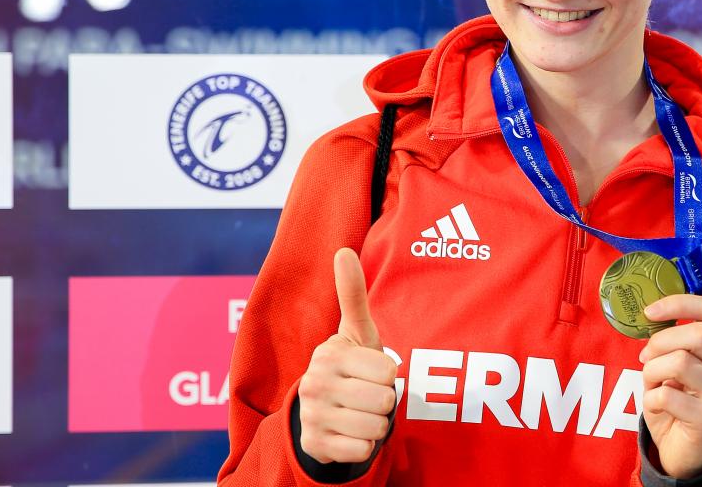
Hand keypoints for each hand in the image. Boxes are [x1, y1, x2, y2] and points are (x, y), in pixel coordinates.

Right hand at [297, 247, 396, 463]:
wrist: (322, 412)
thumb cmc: (350, 366)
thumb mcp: (355, 332)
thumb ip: (353, 294)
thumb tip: (343, 251)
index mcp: (329, 355)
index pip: (389, 372)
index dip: (388, 374)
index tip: (370, 372)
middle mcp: (314, 385)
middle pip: (385, 401)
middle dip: (384, 401)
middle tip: (367, 395)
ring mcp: (312, 417)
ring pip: (376, 427)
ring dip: (376, 424)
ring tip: (360, 412)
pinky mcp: (316, 446)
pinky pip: (364, 450)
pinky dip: (364, 446)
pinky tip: (349, 433)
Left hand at [638, 294, 701, 479]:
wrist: (687, 452)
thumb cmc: (678, 404)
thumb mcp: (675, 369)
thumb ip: (670, 346)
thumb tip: (650, 321)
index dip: (679, 303)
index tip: (650, 311)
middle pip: (698, 334)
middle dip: (661, 341)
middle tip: (646, 356)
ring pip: (680, 362)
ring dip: (652, 371)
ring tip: (651, 384)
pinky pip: (668, 395)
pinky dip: (651, 398)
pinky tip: (655, 405)